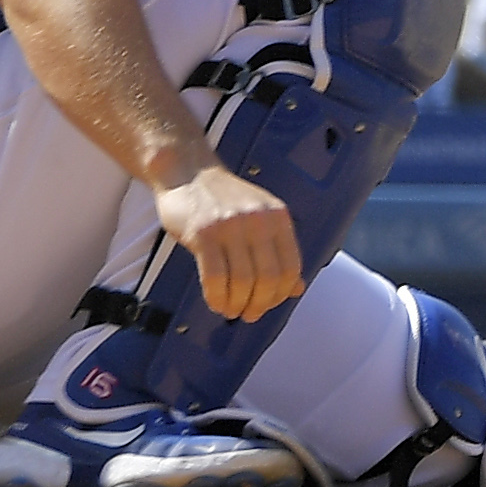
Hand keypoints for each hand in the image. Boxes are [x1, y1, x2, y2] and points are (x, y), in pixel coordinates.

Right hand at [156, 163, 303, 320]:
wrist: (189, 172)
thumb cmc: (224, 200)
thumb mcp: (261, 218)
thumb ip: (279, 251)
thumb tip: (296, 289)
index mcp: (278, 217)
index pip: (291, 267)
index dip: (281, 294)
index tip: (269, 304)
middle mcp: (259, 220)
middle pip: (268, 278)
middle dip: (259, 305)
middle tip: (249, 314)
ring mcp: (231, 226)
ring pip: (242, 282)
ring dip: (236, 305)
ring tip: (230, 310)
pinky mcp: (203, 234)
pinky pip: (214, 278)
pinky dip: (217, 298)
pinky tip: (215, 302)